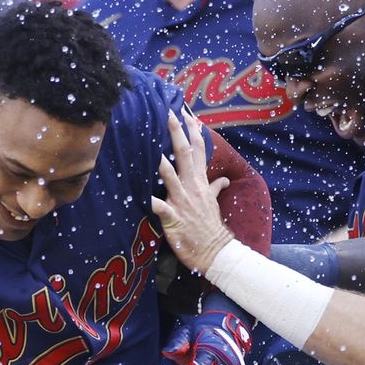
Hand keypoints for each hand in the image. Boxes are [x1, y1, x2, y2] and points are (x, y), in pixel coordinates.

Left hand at [152, 111, 233, 273]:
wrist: (215, 250)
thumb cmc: (211, 227)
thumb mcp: (214, 204)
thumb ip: (216, 188)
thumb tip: (225, 179)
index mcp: (201, 182)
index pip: (199, 151)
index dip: (193, 132)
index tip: (187, 114)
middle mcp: (192, 187)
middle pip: (185, 154)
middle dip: (176, 133)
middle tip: (168, 114)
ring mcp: (182, 201)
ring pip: (170, 175)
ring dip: (161, 160)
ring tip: (150, 144)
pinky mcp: (173, 217)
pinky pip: (159, 207)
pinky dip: (149, 200)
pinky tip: (139, 194)